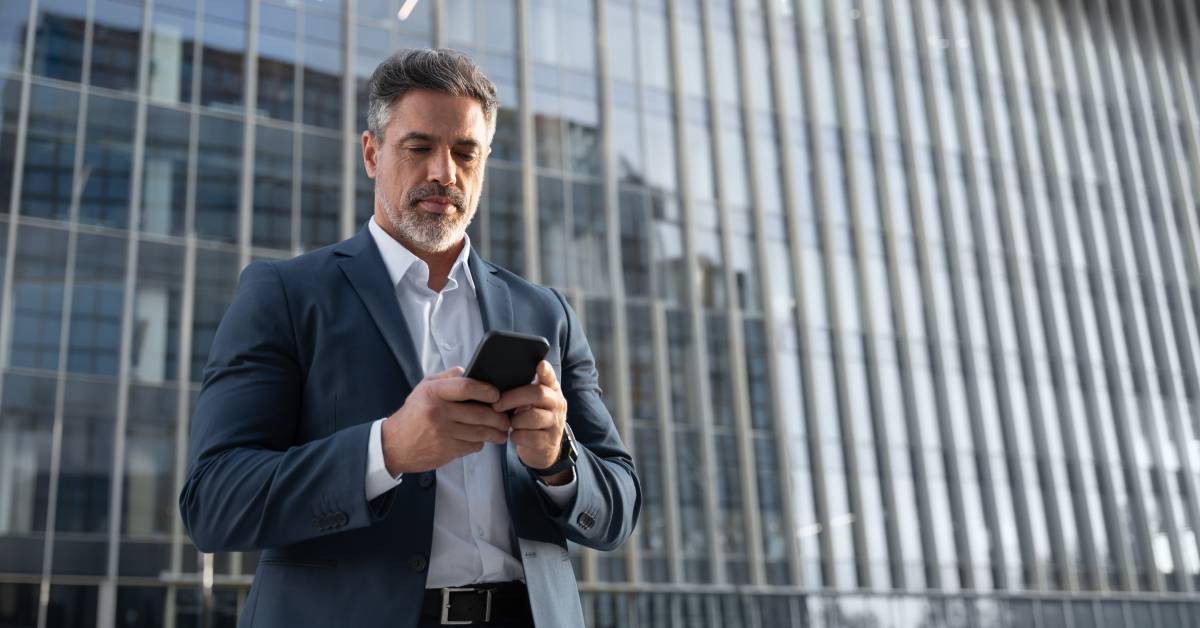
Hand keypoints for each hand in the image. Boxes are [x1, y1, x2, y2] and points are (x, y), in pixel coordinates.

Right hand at [380, 366, 509, 474]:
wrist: (393, 445)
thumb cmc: (414, 413)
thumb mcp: (424, 388)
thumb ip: (448, 377)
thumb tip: (471, 372)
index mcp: (433, 392)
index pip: (467, 387)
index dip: (487, 391)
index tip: (497, 395)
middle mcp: (438, 412)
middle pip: (480, 413)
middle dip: (499, 417)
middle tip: (506, 417)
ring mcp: (442, 433)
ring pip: (480, 432)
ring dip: (495, 432)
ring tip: (502, 430)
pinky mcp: (446, 451)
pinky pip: (473, 445)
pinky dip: (480, 442)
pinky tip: (481, 439)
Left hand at [492, 361, 568, 480]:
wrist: (544, 448)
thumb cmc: (532, 417)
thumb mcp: (532, 401)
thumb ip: (524, 388)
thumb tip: (499, 377)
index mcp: (552, 390)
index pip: (550, 377)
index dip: (546, 371)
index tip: (540, 364)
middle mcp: (557, 404)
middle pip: (538, 394)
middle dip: (513, 398)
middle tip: (496, 404)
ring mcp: (555, 423)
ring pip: (533, 417)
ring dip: (515, 420)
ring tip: (511, 422)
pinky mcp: (549, 441)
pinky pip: (528, 436)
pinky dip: (516, 435)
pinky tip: (515, 434)